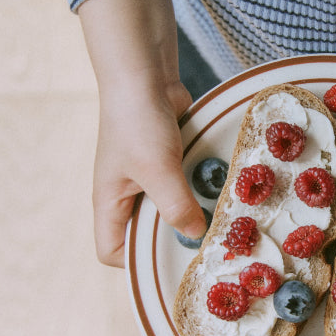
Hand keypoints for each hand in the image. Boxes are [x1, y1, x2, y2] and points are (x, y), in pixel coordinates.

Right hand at [78, 0, 206, 266]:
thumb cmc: (136, 121)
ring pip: (172, 210)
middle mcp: (127, 194)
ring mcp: (149, 177)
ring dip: (194, 212)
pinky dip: (203, 188)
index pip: (111, 251)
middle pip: (147, 234)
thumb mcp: (156, 170)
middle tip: (208, 249)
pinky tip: (225, 192)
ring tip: (223, 223)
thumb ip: (175, 206)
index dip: (135, 263)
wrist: (145, 72)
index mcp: (110, 202)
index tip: (170, 261)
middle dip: (174, 241)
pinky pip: (186, 185)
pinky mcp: (170, 160)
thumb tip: (195, 235)